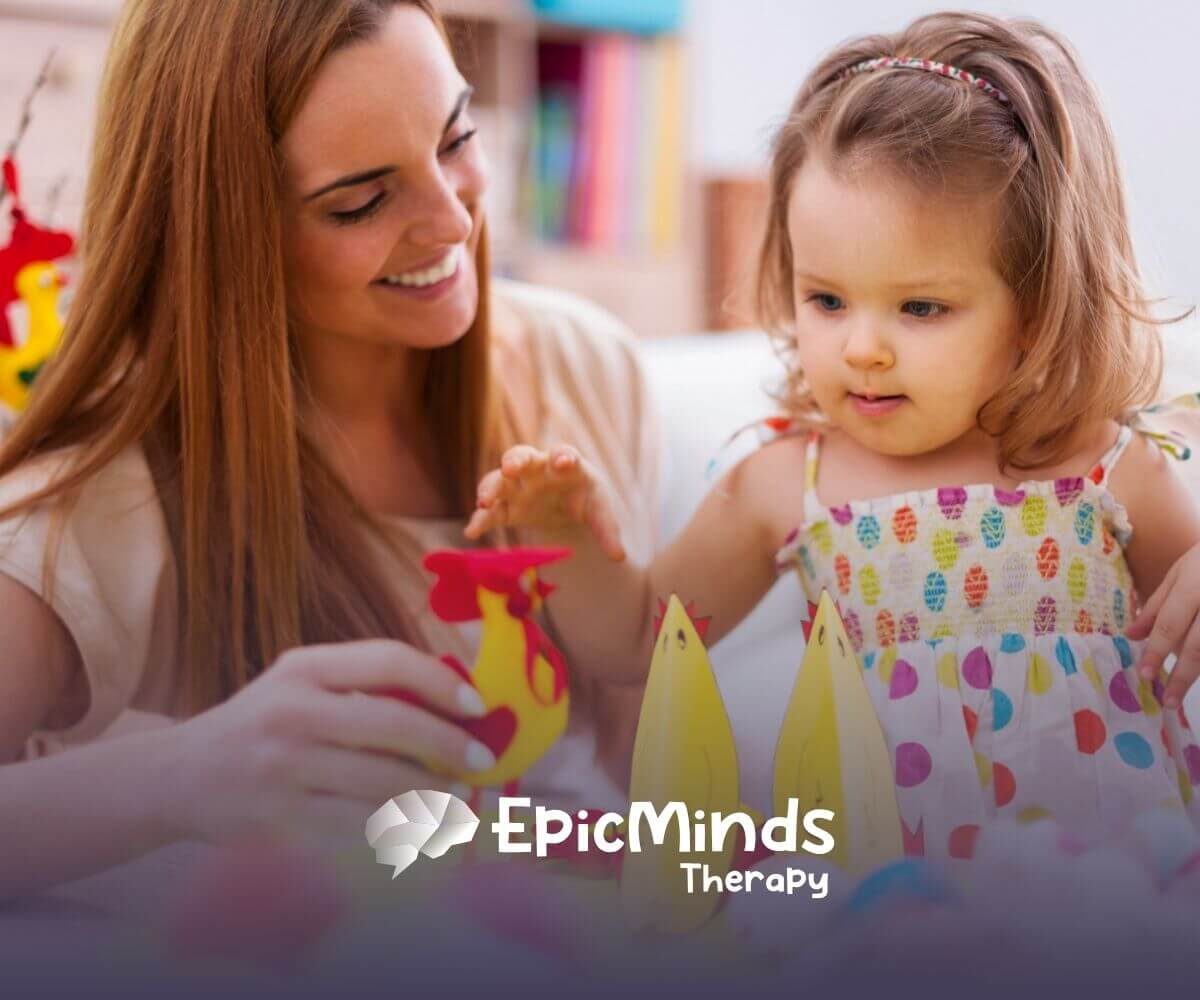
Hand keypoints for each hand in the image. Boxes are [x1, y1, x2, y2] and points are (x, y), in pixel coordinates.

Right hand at [168, 640, 495, 850]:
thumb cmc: (260, 723)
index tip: (477, 707)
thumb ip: (361, 684)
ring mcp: (282, 767)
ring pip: (379, 782)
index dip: (441, 682)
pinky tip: (418, 825)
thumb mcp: (299, 684)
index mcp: (303, 668)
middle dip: (448, 744)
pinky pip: (354, 824)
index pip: (388, 660)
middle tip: (482, 760)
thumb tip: (451, 699)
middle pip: (392, 723)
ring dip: (431, 793)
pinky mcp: (278, 817)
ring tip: (459, 798)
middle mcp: (291, 711)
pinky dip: (395, 826)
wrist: (176, 777)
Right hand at [464, 444, 625, 560]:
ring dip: (490, 488)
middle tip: (511, 468)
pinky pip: (490, 512)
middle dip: (515, 460)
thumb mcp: (600, 511)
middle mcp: (536, 469)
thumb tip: (618, 557)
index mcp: (564, 463)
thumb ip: (608, 530)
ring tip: (484, 503)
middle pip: (520, 456)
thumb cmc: (585, 498)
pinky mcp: (507, 507)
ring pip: (498, 480)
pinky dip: (480, 520)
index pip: (562, 453)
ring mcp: (518, 486)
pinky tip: (472, 532)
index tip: (564, 462)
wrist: (569, 505)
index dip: (562, 456)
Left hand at [1127, 544, 1199, 709]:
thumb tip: (1131, 636)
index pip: (1171, 624)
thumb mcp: (1179, 573)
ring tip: (1183, 691)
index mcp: (1194, 585)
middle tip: (1168, 700)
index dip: (1157, 651)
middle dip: (1182, 675)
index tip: (1145, 674)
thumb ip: (1157, 605)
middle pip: (1199, 645)